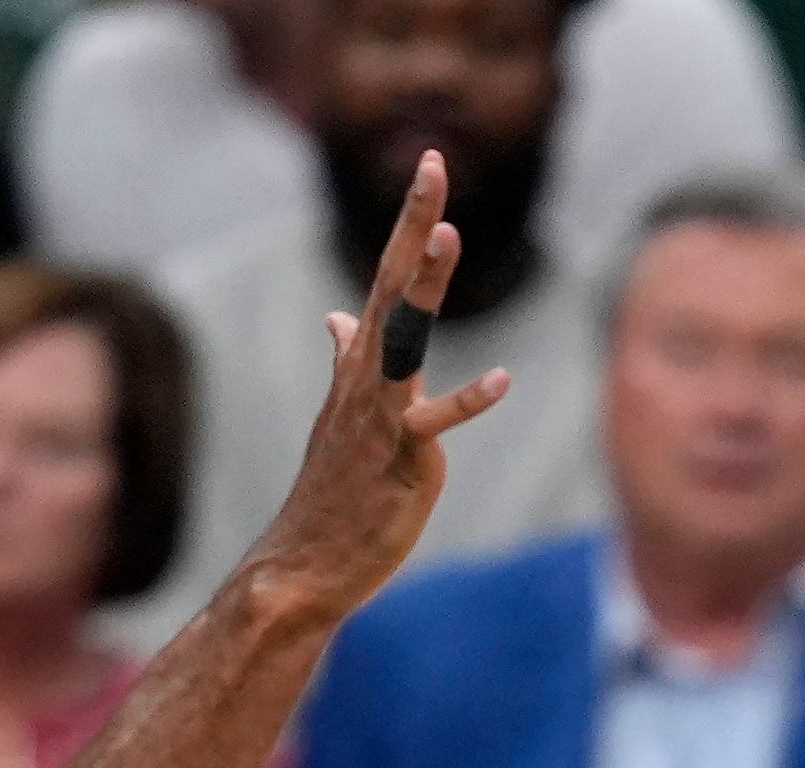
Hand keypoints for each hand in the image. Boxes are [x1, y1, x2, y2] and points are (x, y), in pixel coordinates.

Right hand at [235, 149, 513, 625]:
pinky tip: (500, 381)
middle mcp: (366, 382)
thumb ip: (347, 359)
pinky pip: (432, 426)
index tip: (431, 165)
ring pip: (404, 340)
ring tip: (446, 237)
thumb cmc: (332, 493)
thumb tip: (339, 318)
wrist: (303, 565)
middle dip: (412, 225)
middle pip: (391, 287)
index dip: (409, 222)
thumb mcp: (343, 414)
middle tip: (432, 166)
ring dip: (422, 288)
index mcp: (360, 368)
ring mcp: (381, 419)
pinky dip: (465, 403)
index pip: (386, 278)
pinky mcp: (402, 461)